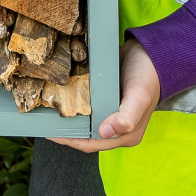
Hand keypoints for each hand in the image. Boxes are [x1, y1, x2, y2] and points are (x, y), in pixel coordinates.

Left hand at [52, 39, 160, 153]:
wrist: (154, 51)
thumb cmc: (148, 76)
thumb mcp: (139, 96)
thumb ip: (127, 117)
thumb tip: (105, 132)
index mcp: (125, 135)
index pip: (90, 144)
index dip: (68, 140)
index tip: (48, 132)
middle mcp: (116, 128)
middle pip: (84, 134)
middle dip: (64, 129)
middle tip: (42, 118)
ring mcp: (110, 113)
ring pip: (83, 120)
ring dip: (67, 116)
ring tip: (46, 107)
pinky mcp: (106, 98)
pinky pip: (86, 105)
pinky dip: (73, 102)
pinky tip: (59, 95)